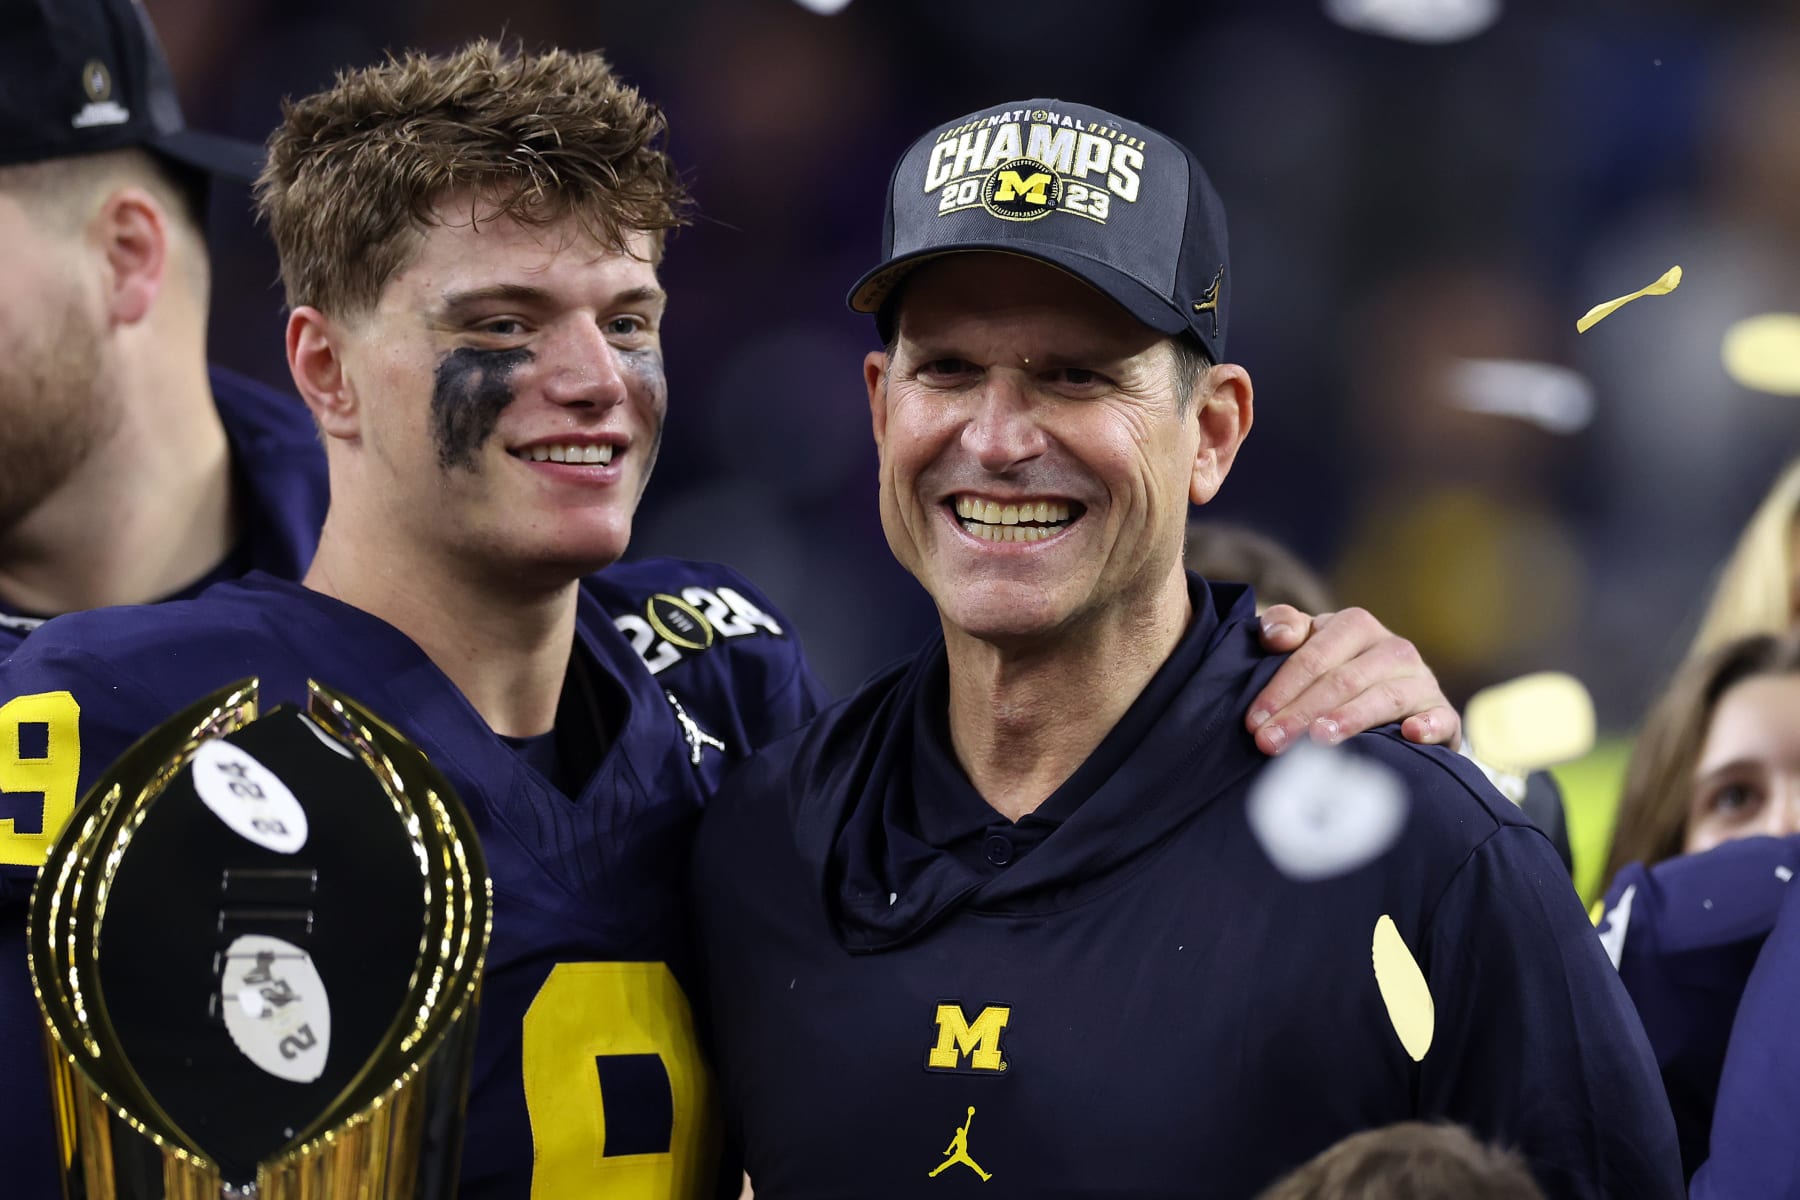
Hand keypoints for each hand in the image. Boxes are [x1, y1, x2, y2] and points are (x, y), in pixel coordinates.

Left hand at [1247, 605, 1460, 755]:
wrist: (1398, 695)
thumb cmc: (1338, 668)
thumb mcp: (1310, 642)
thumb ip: (1286, 628)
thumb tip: (1276, 636)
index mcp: (1355, 625)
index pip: (1312, 656)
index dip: (1280, 689)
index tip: (1253, 722)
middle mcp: (1392, 648)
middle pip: (1342, 680)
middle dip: (1301, 713)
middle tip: (1269, 743)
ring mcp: (1421, 680)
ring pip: (1384, 697)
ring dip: (1350, 718)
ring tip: (1318, 739)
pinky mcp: (1442, 712)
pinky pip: (1440, 717)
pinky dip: (1428, 726)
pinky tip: (1410, 735)